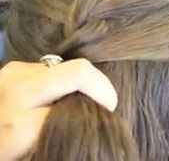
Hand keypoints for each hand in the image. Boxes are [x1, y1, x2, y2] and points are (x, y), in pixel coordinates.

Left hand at [0, 59, 117, 160]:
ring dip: (80, 83)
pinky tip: (56, 97)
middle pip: (78, 71)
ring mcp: (12, 74)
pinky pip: (50, 68)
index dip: (102, 104)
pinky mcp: (12, 67)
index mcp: (20, 126)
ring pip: (66, 67)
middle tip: (107, 104)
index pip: (76, 104)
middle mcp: (16, 93)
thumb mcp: (26, 153)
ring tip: (80, 102)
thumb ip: (58, 132)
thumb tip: (92, 119)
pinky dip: (62, 81)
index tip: (107, 119)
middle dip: (102, 87)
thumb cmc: (2, 149)